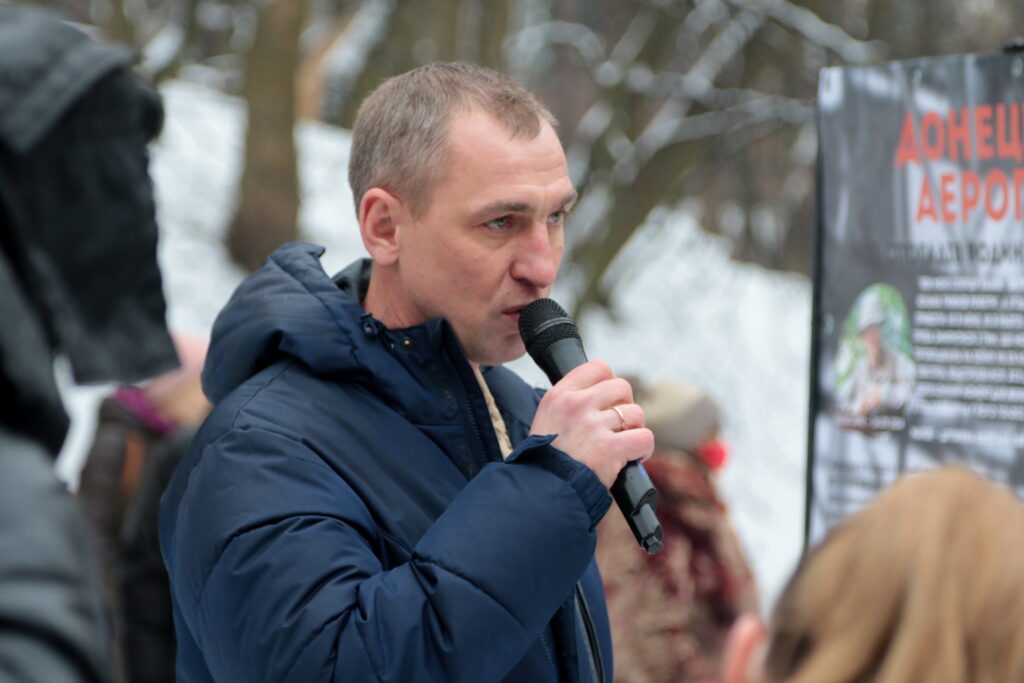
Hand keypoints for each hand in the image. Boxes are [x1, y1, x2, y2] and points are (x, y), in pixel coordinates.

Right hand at [530, 360, 653, 487]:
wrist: (542, 493)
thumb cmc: (546, 461)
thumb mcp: (547, 420)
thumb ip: (570, 404)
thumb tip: (602, 396)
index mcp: (559, 396)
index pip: (598, 368)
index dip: (609, 384)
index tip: (608, 402)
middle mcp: (576, 405)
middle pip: (622, 387)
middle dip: (625, 406)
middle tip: (618, 426)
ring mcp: (593, 426)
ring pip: (636, 413)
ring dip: (634, 430)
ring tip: (624, 445)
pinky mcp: (609, 449)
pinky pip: (644, 438)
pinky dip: (643, 449)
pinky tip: (632, 458)